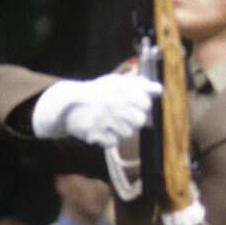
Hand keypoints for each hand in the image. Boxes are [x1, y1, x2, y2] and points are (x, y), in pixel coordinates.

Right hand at [32, 73, 160, 146]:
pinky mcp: (96, 135)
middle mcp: (113, 106)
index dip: (141, 104)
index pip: (146, 103)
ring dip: (122, 129)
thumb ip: (140, 85)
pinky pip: (113, 142)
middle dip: (134, 118)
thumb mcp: (117, 82)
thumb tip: (159, 89)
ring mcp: (105, 122)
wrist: (66, 105)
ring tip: (110, 121)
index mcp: (119, 91)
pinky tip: (102, 129)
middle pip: (140, 120)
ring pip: (128, 133)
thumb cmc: (97, 93)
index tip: (132, 103)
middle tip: (122, 114)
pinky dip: (109, 138)